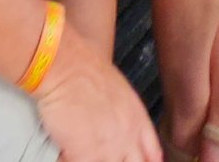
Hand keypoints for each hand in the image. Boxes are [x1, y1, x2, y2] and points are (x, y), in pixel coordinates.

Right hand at [34, 35, 161, 161]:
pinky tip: (65, 152)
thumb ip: (124, 114)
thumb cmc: (85, 68)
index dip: (143, 160)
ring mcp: (109, 149)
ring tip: (83, 152)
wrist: (66, 66)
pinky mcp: (84, 155)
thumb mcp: (118, 90)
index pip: (153, 154)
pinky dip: (69, 160)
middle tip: (104, 155)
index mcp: (138, 120)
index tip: (133, 159)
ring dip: (96, 160)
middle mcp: (128, 136)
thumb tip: (115, 126)